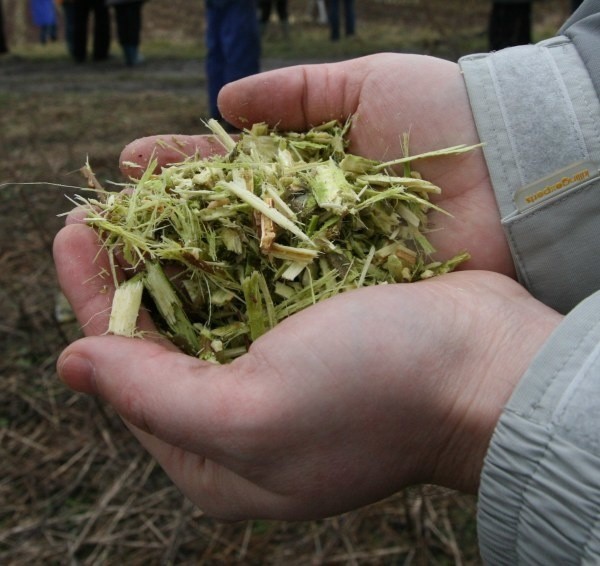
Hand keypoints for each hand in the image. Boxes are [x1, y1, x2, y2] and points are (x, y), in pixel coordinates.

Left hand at [54, 221, 560, 520]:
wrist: (487, 364)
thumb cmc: (375, 392)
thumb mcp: (253, 412)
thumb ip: (153, 396)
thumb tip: (72, 364)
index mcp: (218, 458)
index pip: (127, 377)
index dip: (92, 303)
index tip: (70, 233)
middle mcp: (244, 420)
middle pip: (162, 343)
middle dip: (126, 278)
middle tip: (95, 214)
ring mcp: (282, 375)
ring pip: (204, 311)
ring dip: (170, 259)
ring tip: (138, 203)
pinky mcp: (314, 336)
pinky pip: (249, 291)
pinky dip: (222, 253)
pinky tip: (203, 215)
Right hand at [119, 53, 512, 275]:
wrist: (511, 177)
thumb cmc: (445, 117)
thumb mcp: (368, 84)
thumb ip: (297, 92)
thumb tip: (224, 101)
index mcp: (304, 167)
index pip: (224, 166)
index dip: (177, 164)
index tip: (129, 162)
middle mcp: (304, 218)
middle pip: (222, 219)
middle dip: (168, 218)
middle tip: (110, 221)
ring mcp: (323, 261)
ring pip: (243, 264)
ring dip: (190, 265)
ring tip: (131, 265)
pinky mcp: (347, 297)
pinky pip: (284, 298)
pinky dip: (240, 300)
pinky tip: (194, 304)